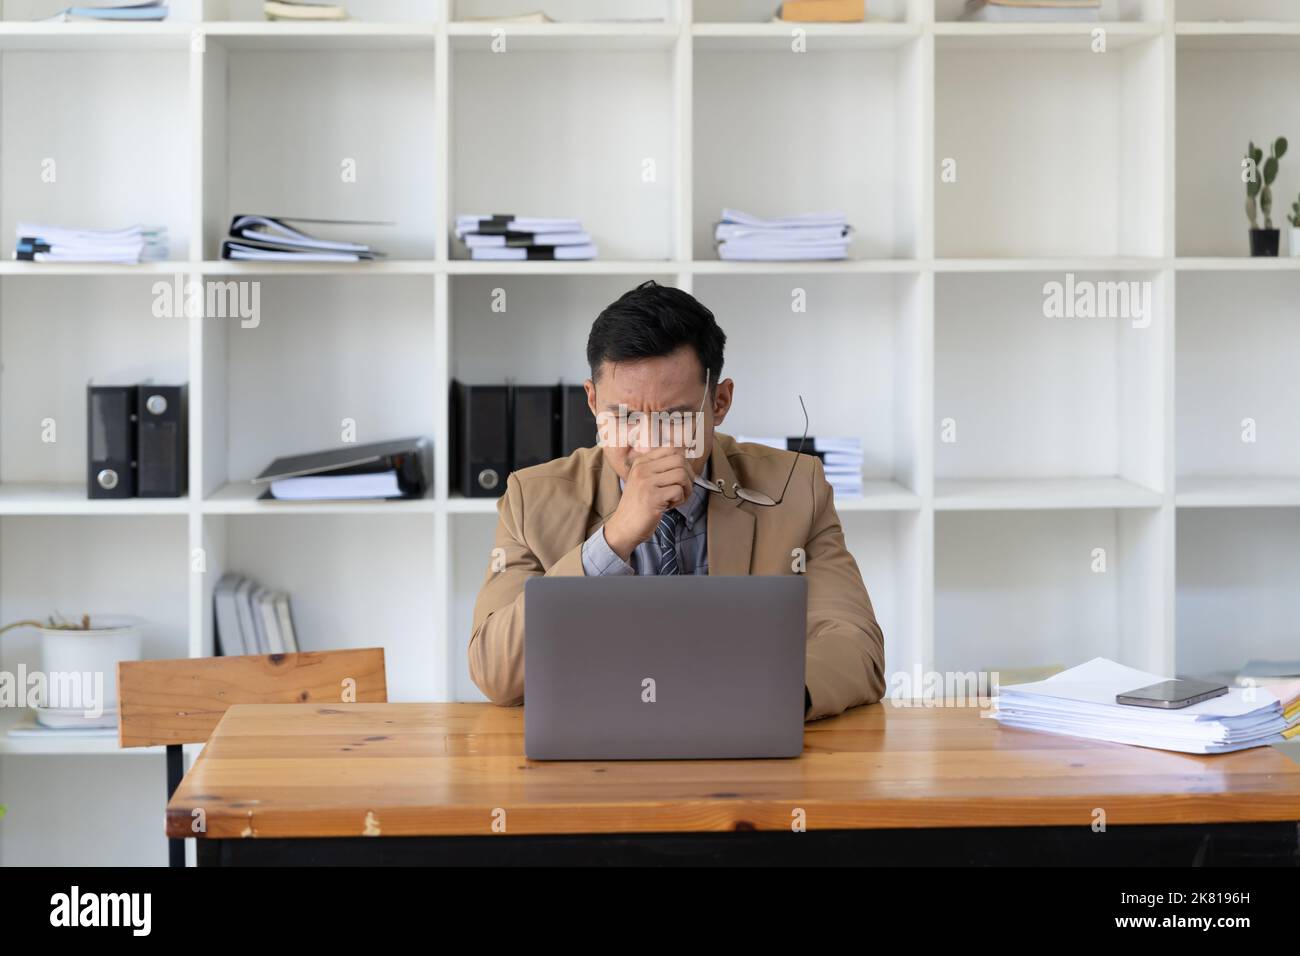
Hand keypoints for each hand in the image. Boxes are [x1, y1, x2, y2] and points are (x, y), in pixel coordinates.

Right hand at [603, 446, 694, 561]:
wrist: (622, 528)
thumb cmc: (638, 506)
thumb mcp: (644, 481)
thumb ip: (660, 469)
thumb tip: (685, 460)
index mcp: (641, 462)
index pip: (672, 448)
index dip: (684, 462)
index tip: (682, 476)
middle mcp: (642, 469)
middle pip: (679, 460)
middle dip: (689, 476)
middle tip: (683, 489)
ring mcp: (646, 482)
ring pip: (681, 475)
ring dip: (686, 489)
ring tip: (676, 499)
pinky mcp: (652, 497)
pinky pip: (678, 492)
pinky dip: (679, 501)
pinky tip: (669, 506)